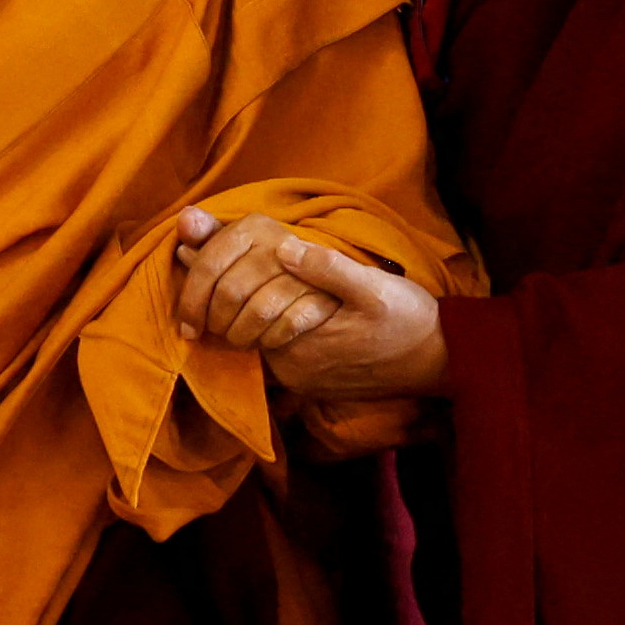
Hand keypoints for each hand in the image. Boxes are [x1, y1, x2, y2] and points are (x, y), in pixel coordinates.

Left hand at [170, 210, 446, 404]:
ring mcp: (298, 375)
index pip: (236, 309)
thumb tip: (286, 246)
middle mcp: (290, 365)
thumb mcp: (374, 288)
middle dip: (210, 291)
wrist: (441, 361)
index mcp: (299, 340)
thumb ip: (328, 269)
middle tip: (188, 249)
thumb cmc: (409, 320)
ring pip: (248, 336)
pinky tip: (252, 297)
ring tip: (207, 269)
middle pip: (233, 324)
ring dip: (230, 304)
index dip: (207, 276)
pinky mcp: (308, 379)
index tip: (183, 245)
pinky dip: (255, 321)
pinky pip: (269, 347)